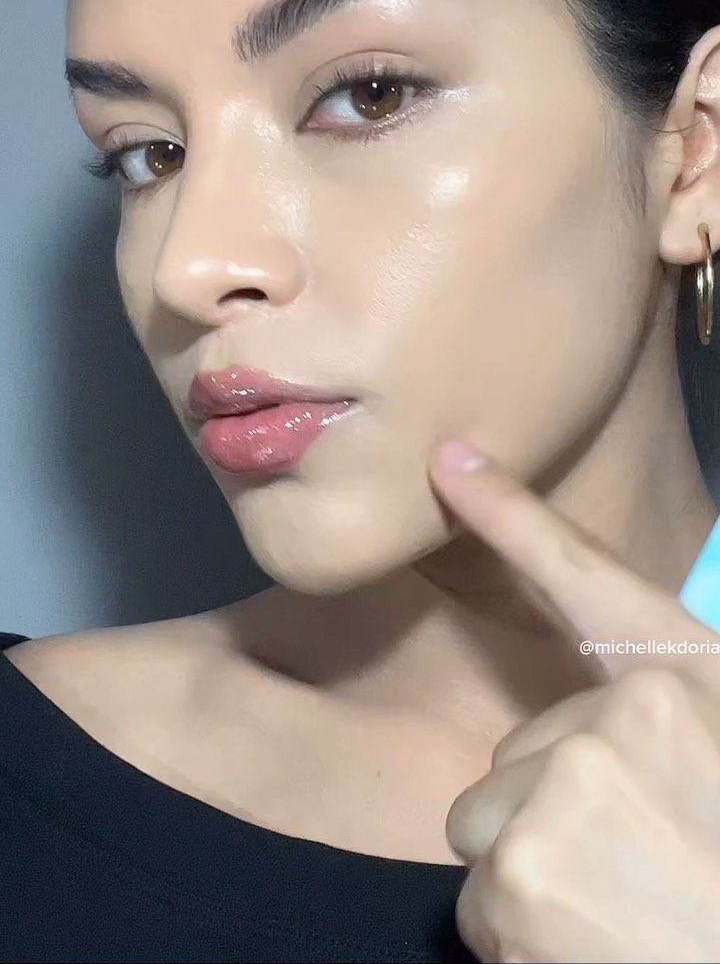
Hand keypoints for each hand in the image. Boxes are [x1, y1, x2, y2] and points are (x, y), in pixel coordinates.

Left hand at [428, 440, 719, 963]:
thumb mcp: (714, 745)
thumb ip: (657, 718)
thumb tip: (590, 726)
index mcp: (684, 680)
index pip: (580, 575)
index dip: (508, 509)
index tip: (450, 459)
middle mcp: (620, 720)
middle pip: (511, 754)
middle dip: (547, 812)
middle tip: (633, 861)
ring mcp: (564, 795)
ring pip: (484, 826)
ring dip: (530, 876)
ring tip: (616, 909)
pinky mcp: (522, 877)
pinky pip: (476, 900)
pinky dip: (519, 939)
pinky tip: (593, 947)